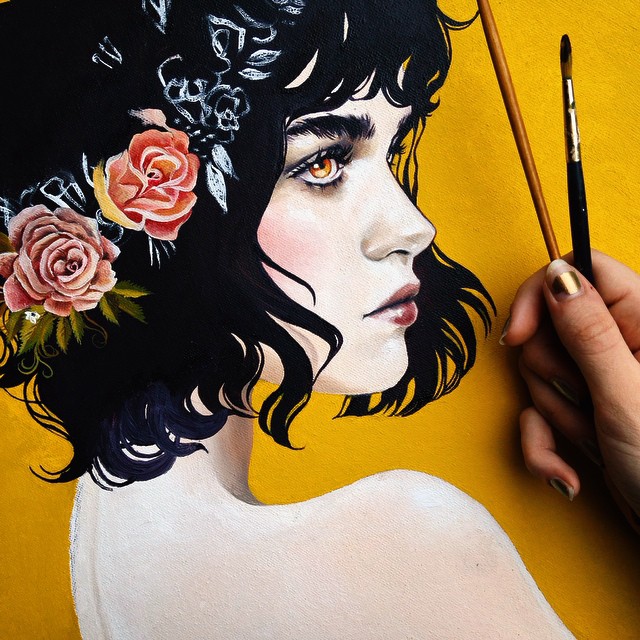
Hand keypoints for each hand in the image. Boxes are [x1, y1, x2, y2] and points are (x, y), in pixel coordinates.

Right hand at [502, 251, 639, 517]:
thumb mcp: (626, 394)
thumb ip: (589, 331)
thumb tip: (558, 275)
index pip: (582, 270)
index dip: (542, 295)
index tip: (520, 335)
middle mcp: (618, 345)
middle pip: (549, 326)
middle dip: (551, 373)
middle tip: (584, 400)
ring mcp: (596, 380)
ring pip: (538, 372)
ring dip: (555, 414)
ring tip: (594, 438)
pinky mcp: (581, 412)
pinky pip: (536, 413)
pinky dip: (544, 444)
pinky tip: (567, 471)